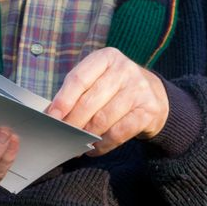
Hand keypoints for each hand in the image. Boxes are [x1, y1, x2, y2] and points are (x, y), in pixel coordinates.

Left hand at [45, 47, 168, 155]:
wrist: (154, 96)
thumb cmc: (115, 89)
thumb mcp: (98, 80)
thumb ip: (77, 92)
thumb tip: (53, 115)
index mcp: (106, 57)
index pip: (79, 79)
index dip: (63, 100)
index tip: (52, 117)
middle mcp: (124, 69)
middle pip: (89, 101)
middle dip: (72, 122)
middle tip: (62, 135)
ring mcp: (139, 89)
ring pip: (103, 119)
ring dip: (86, 135)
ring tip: (76, 143)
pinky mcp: (148, 110)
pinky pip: (118, 133)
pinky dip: (102, 144)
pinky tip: (94, 147)